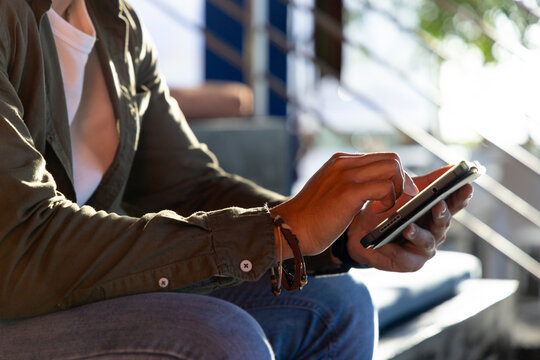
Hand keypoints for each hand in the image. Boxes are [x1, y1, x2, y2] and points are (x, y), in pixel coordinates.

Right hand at [270, 152, 404, 256]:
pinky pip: (385, 187)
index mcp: (340, 161)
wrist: (290, 228)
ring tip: (386, 208)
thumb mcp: (330, 191)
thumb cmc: (310, 217)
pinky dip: (390, 201)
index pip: (380, 157)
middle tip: (399, 201)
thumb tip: (372, 190)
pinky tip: (378, 212)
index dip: (395, 176)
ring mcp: (346, 175)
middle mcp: (344, 163)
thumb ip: (348, 184)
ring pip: (393, 168)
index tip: (397, 194)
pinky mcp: (349, 192)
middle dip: (403, 181)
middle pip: (392, 159)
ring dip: (398, 190)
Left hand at [346, 166, 473, 271]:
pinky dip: (395, 250)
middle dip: (441, 214)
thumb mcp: (406, 190)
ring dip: (418, 234)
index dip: (462, 196)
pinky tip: (386, 244)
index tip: (467, 186)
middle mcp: (436, 231)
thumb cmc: (389, 208)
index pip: (454, 203)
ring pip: (427, 241)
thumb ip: (430, 181)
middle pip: (444, 222)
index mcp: (438, 211)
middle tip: (437, 204)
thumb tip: (453, 167)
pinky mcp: (411, 262)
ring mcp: (425, 248)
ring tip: (408, 228)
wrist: (362, 230)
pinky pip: (405, 257)